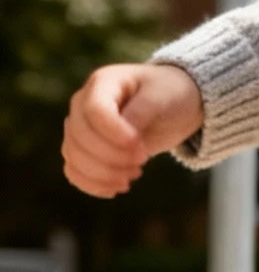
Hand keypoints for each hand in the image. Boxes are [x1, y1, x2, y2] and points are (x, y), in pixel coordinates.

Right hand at [62, 62, 203, 198]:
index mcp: (103, 82)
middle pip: (80, 135)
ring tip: (133, 175)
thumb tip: (124, 135)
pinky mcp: (83, 150)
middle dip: (111, 156)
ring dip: (103, 173)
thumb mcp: (162, 97)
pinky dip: (92, 184)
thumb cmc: (168, 94)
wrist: (170, 106)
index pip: (95, 110)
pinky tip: (115, 189)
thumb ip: (142, 111)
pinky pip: (74, 171)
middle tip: (143, 161)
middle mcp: (83, 103)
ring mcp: (79, 127)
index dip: (114, 134)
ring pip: (74, 155)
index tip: (141, 147)